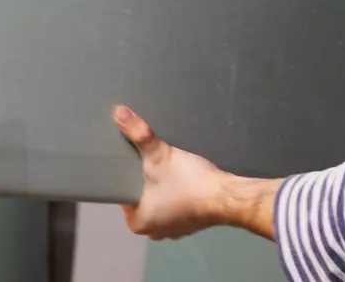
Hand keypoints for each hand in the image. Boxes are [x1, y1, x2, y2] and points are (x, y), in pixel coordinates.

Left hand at [113, 106, 281, 241]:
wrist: (226, 195)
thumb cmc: (187, 181)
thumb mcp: (159, 155)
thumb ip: (138, 134)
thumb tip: (118, 112)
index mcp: (139, 223)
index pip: (124, 196)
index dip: (127, 176)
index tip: (133, 160)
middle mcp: (154, 232)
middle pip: (142, 199)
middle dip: (146, 180)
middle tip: (149, 160)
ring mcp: (175, 231)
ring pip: (161, 202)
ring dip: (163, 187)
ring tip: (166, 165)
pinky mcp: (192, 224)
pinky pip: (177, 205)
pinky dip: (178, 193)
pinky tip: (183, 177)